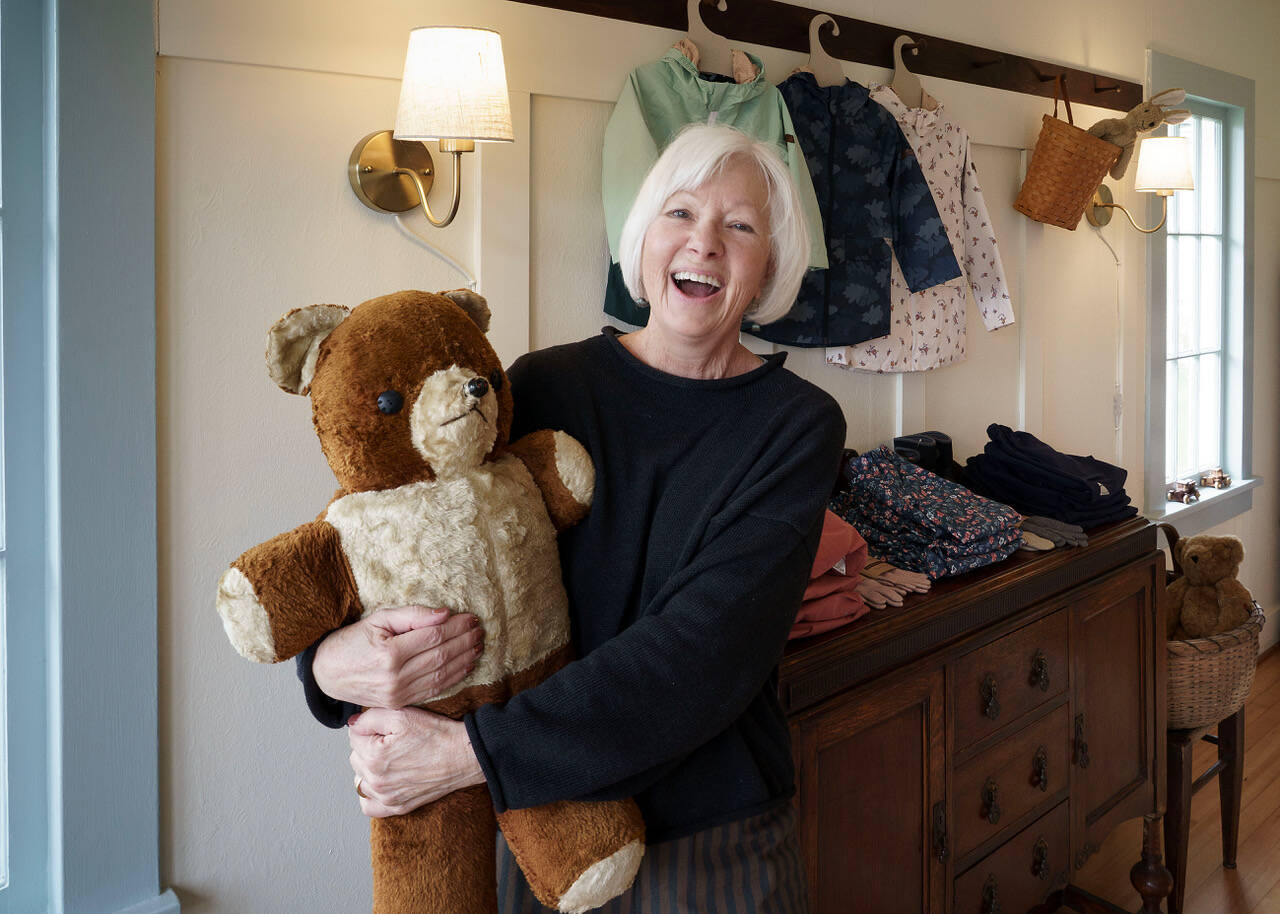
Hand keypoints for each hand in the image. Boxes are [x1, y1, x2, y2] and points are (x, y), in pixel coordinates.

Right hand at [313, 605, 483, 707]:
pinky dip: (454, 678)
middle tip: (480, 630)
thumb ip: (412, 616)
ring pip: (442, 675)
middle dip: (465, 641)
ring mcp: (399, 694)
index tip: (471, 617)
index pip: (434, 637)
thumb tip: (444, 614)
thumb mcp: (377, 620)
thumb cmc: (352, 641)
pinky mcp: (400, 703)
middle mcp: (395, 677)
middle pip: (441, 656)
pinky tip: (466, 666)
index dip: (456, 627)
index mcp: (389, 653)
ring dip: (464, 659)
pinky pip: (434, 690)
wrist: (328, 674)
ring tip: (478, 645)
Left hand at [349, 707, 485, 816]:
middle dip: (368, 746)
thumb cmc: (436, 735)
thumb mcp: (402, 715)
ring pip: (360, 779)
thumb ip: (370, 717)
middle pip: (355, 757)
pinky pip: (368, 805)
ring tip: (390, 758)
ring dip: (369, 768)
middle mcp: (376, 781)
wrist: (463, 756)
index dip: (370, 726)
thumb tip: (352, 724)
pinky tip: (382, 780)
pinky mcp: (397, 807)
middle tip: (392, 740)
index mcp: (373, 757)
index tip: (387, 727)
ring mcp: (386, 797)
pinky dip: (370, 793)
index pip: (353, 736)